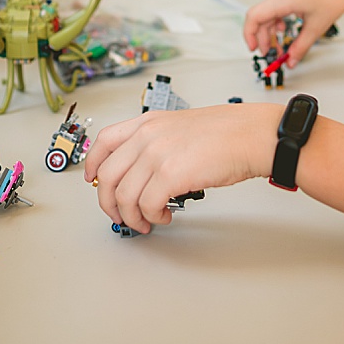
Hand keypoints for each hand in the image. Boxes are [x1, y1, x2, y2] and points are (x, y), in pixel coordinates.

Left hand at [84, 102, 281, 233]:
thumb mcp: (180, 126)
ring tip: (148, 221)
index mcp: (147, 122)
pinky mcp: (169, 175)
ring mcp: (156, 154)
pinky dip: (152, 217)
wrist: (251, 136)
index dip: (92, 165)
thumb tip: (140, 172)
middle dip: (109, 204)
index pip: (103, 142)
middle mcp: (146, 136)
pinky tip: (165, 216)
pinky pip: (146, 205)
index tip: (93, 181)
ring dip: (132, 216)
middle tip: (120, 216)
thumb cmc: (227, 133)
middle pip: (107, 176)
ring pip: (123, 196)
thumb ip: (156, 142)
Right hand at [243, 0, 343, 66]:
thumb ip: (300, 47)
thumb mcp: (316, 27)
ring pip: (267, 11)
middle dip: (264, 38)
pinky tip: (284, 26)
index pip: (254, 17)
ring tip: (280, 42)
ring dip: (270, 29)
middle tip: (272, 53)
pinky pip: (274, 3)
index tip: (255, 49)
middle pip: (260, 17)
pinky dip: (276, 18)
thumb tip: (291, 59)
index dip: (250, 36)